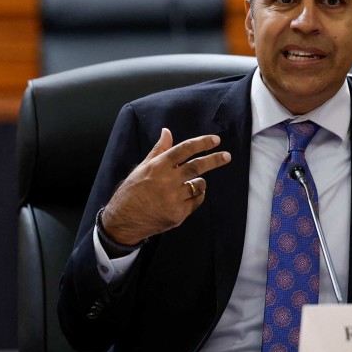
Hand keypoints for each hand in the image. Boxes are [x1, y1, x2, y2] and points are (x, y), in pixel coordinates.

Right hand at [100, 128, 230, 245]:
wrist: (125, 219)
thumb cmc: (132, 191)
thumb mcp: (142, 168)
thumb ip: (159, 150)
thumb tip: (167, 132)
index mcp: (158, 166)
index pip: (184, 149)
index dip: (202, 143)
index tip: (215, 140)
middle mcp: (168, 181)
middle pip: (197, 166)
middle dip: (214, 160)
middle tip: (226, 156)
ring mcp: (174, 198)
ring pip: (199, 185)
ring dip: (198, 183)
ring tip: (187, 185)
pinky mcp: (179, 213)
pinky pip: (196, 201)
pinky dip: (196, 196)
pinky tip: (186, 196)